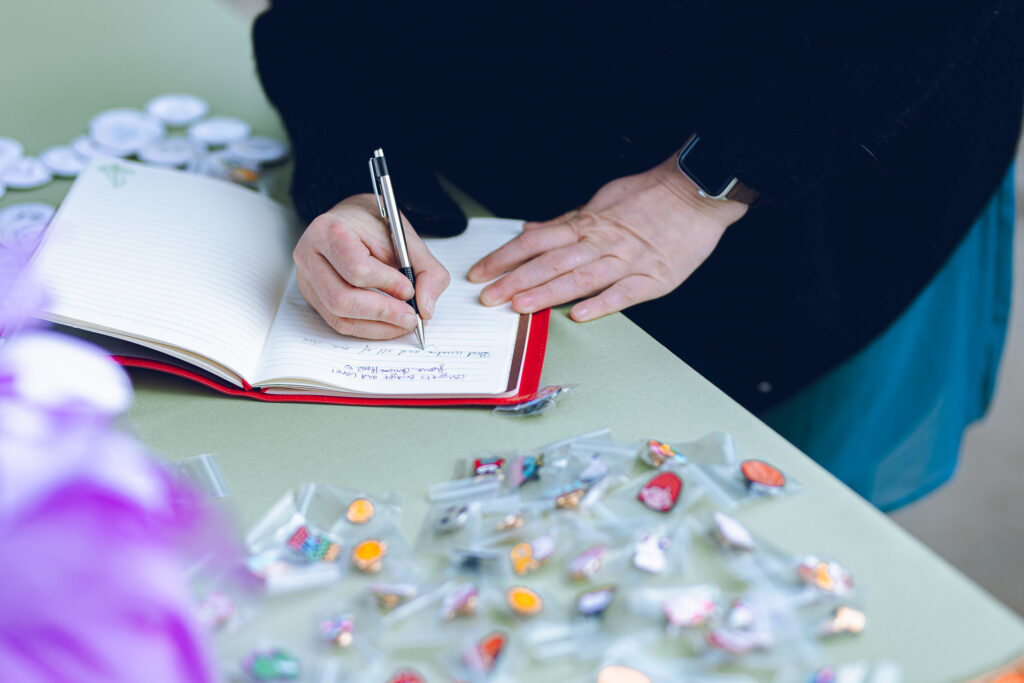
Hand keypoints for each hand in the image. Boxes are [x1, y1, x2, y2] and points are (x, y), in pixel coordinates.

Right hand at [293, 194, 450, 338]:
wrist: (352, 220)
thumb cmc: (374, 226)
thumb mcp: (407, 238)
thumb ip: (427, 271)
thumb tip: (426, 308)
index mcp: (331, 231)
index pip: (357, 269)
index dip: (387, 284)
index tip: (409, 289)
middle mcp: (310, 256)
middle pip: (342, 299)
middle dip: (382, 312)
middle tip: (410, 317)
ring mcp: (307, 279)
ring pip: (339, 317)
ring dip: (377, 326)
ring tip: (403, 321)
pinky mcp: (312, 297)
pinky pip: (338, 322)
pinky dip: (368, 328)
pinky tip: (388, 324)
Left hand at [467, 154, 748, 320]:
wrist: (693, 194)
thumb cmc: (649, 197)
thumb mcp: (600, 201)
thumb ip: (566, 221)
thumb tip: (533, 230)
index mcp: (586, 225)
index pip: (535, 242)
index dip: (504, 258)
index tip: (481, 273)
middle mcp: (600, 243)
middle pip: (550, 262)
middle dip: (515, 280)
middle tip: (489, 297)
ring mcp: (626, 261)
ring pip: (579, 279)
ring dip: (547, 293)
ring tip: (521, 306)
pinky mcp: (652, 278)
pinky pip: (623, 293)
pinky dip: (600, 304)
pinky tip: (578, 314)